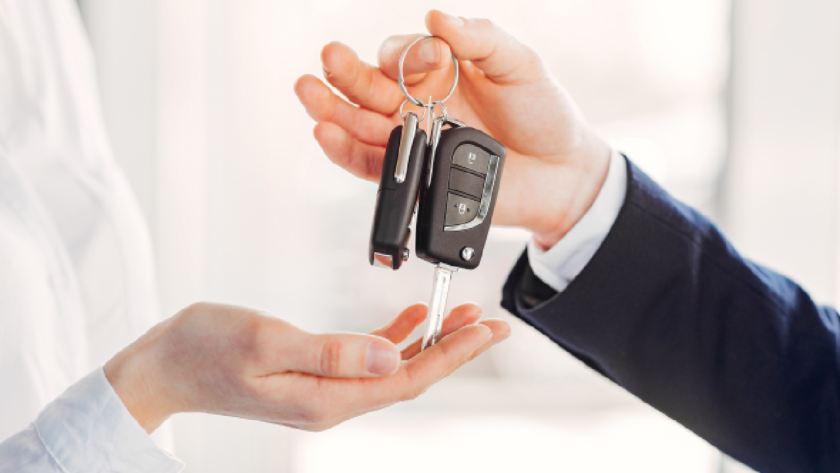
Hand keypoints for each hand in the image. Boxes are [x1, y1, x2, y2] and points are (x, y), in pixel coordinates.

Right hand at [104, 302, 507, 432]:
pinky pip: (367, 359)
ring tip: (465, 316)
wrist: (163, 366)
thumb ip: (333, 353)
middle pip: (409, 376)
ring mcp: (323, 390)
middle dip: (455, 349)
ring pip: (393, 368)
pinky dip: (395, 338)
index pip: (406, 379)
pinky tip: (412, 321)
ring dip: (430, 342)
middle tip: (494, 323)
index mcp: (326, 398)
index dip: (452, 355)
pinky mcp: (314, 374)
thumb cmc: (204, 348)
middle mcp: (332, 401)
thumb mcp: (267, 341)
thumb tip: (392, 357)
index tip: (488, 330)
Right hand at [295, 10, 611, 248]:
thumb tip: (435, 17)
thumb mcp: (520, 64)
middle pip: (367, 87)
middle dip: (345, 74)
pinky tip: (327, 134)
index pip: (401, 55)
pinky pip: (372, 166)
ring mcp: (413, 142)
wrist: (562, 174)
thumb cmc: (544, 114)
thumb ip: (480, 39)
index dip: (404, 55)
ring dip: (331, 110)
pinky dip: (346, 152)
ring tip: (308, 94)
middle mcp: (417, 104)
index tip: (432, 61)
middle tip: (328, 60)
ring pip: (360, 125)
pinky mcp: (413, 178)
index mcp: (437, 72)